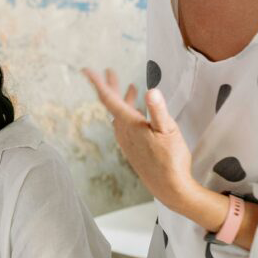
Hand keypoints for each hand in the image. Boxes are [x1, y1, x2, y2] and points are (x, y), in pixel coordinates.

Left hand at [83, 67, 197, 210]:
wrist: (169, 188)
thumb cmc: (171, 160)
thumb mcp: (169, 130)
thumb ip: (159, 110)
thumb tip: (151, 91)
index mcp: (129, 124)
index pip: (109, 98)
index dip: (98, 82)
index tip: (87, 70)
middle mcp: (123, 132)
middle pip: (112, 104)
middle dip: (111, 86)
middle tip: (108, 70)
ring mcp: (127, 141)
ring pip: (120, 114)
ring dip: (123, 99)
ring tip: (130, 87)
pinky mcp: (132, 148)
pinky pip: (125, 125)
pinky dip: (128, 113)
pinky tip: (136, 113)